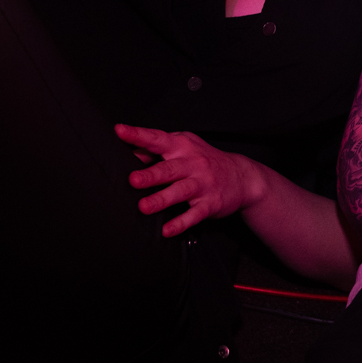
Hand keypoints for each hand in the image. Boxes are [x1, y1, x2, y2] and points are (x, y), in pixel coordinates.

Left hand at [116, 124, 266, 236]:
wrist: (242, 176)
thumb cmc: (203, 160)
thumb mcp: (184, 147)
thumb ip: (157, 150)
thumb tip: (128, 151)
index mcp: (182, 146)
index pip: (157, 138)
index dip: (138, 134)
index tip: (119, 131)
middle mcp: (193, 163)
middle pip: (169, 169)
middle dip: (151, 174)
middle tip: (133, 180)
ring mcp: (203, 184)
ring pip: (180, 192)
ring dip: (162, 199)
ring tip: (144, 207)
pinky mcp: (210, 204)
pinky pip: (194, 215)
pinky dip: (181, 223)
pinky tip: (167, 231)